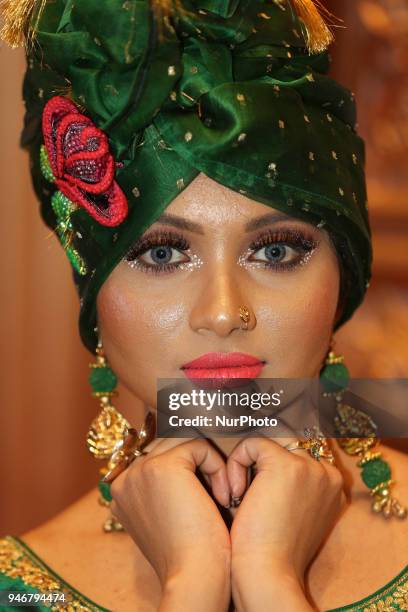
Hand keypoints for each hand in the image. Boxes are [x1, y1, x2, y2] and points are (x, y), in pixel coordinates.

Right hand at [109, 437, 230, 609]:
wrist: (194, 576)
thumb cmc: (189, 553)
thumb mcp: (168, 515)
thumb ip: (164, 489)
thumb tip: (187, 460)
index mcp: (120, 491)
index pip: (155, 454)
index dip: (186, 465)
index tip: (205, 492)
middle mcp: (124, 478)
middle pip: (168, 444)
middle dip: (196, 461)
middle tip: (217, 493)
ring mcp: (141, 470)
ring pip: (184, 442)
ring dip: (208, 463)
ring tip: (221, 495)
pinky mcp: (164, 466)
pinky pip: (199, 446)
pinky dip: (217, 466)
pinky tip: (222, 496)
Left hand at [227, 436, 345, 608]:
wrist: (269, 574)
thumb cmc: (273, 552)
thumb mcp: (290, 512)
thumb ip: (289, 487)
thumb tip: (265, 462)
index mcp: (334, 487)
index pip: (299, 455)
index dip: (270, 468)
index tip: (254, 491)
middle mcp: (328, 474)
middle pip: (284, 445)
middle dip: (260, 464)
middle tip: (244, 493)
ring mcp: (310, 467)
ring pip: (268, 444)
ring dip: (248, 464)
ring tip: (238, 496)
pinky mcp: (286, 465)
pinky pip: (252, 445)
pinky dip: (236, 463)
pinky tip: (235, 495)